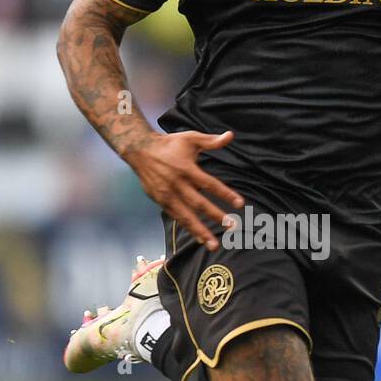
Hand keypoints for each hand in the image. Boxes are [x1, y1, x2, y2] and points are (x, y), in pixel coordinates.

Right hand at [130, 130, 243, 251]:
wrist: (140, 150)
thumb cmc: (169, 144)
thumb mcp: (190, 138)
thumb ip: (211, 141)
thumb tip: (230, 136)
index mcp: (186, 169)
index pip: (210, 184)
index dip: (225, 194)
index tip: (240, 204)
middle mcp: (177, 184)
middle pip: (199, 204)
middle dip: (216, 216)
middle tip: (232, 226)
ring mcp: (167, 195)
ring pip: (186, 216)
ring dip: (201, 231)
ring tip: (214, 244)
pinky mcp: (160, 201)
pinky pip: (177, 217)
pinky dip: (188, 228)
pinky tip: (199, 239)